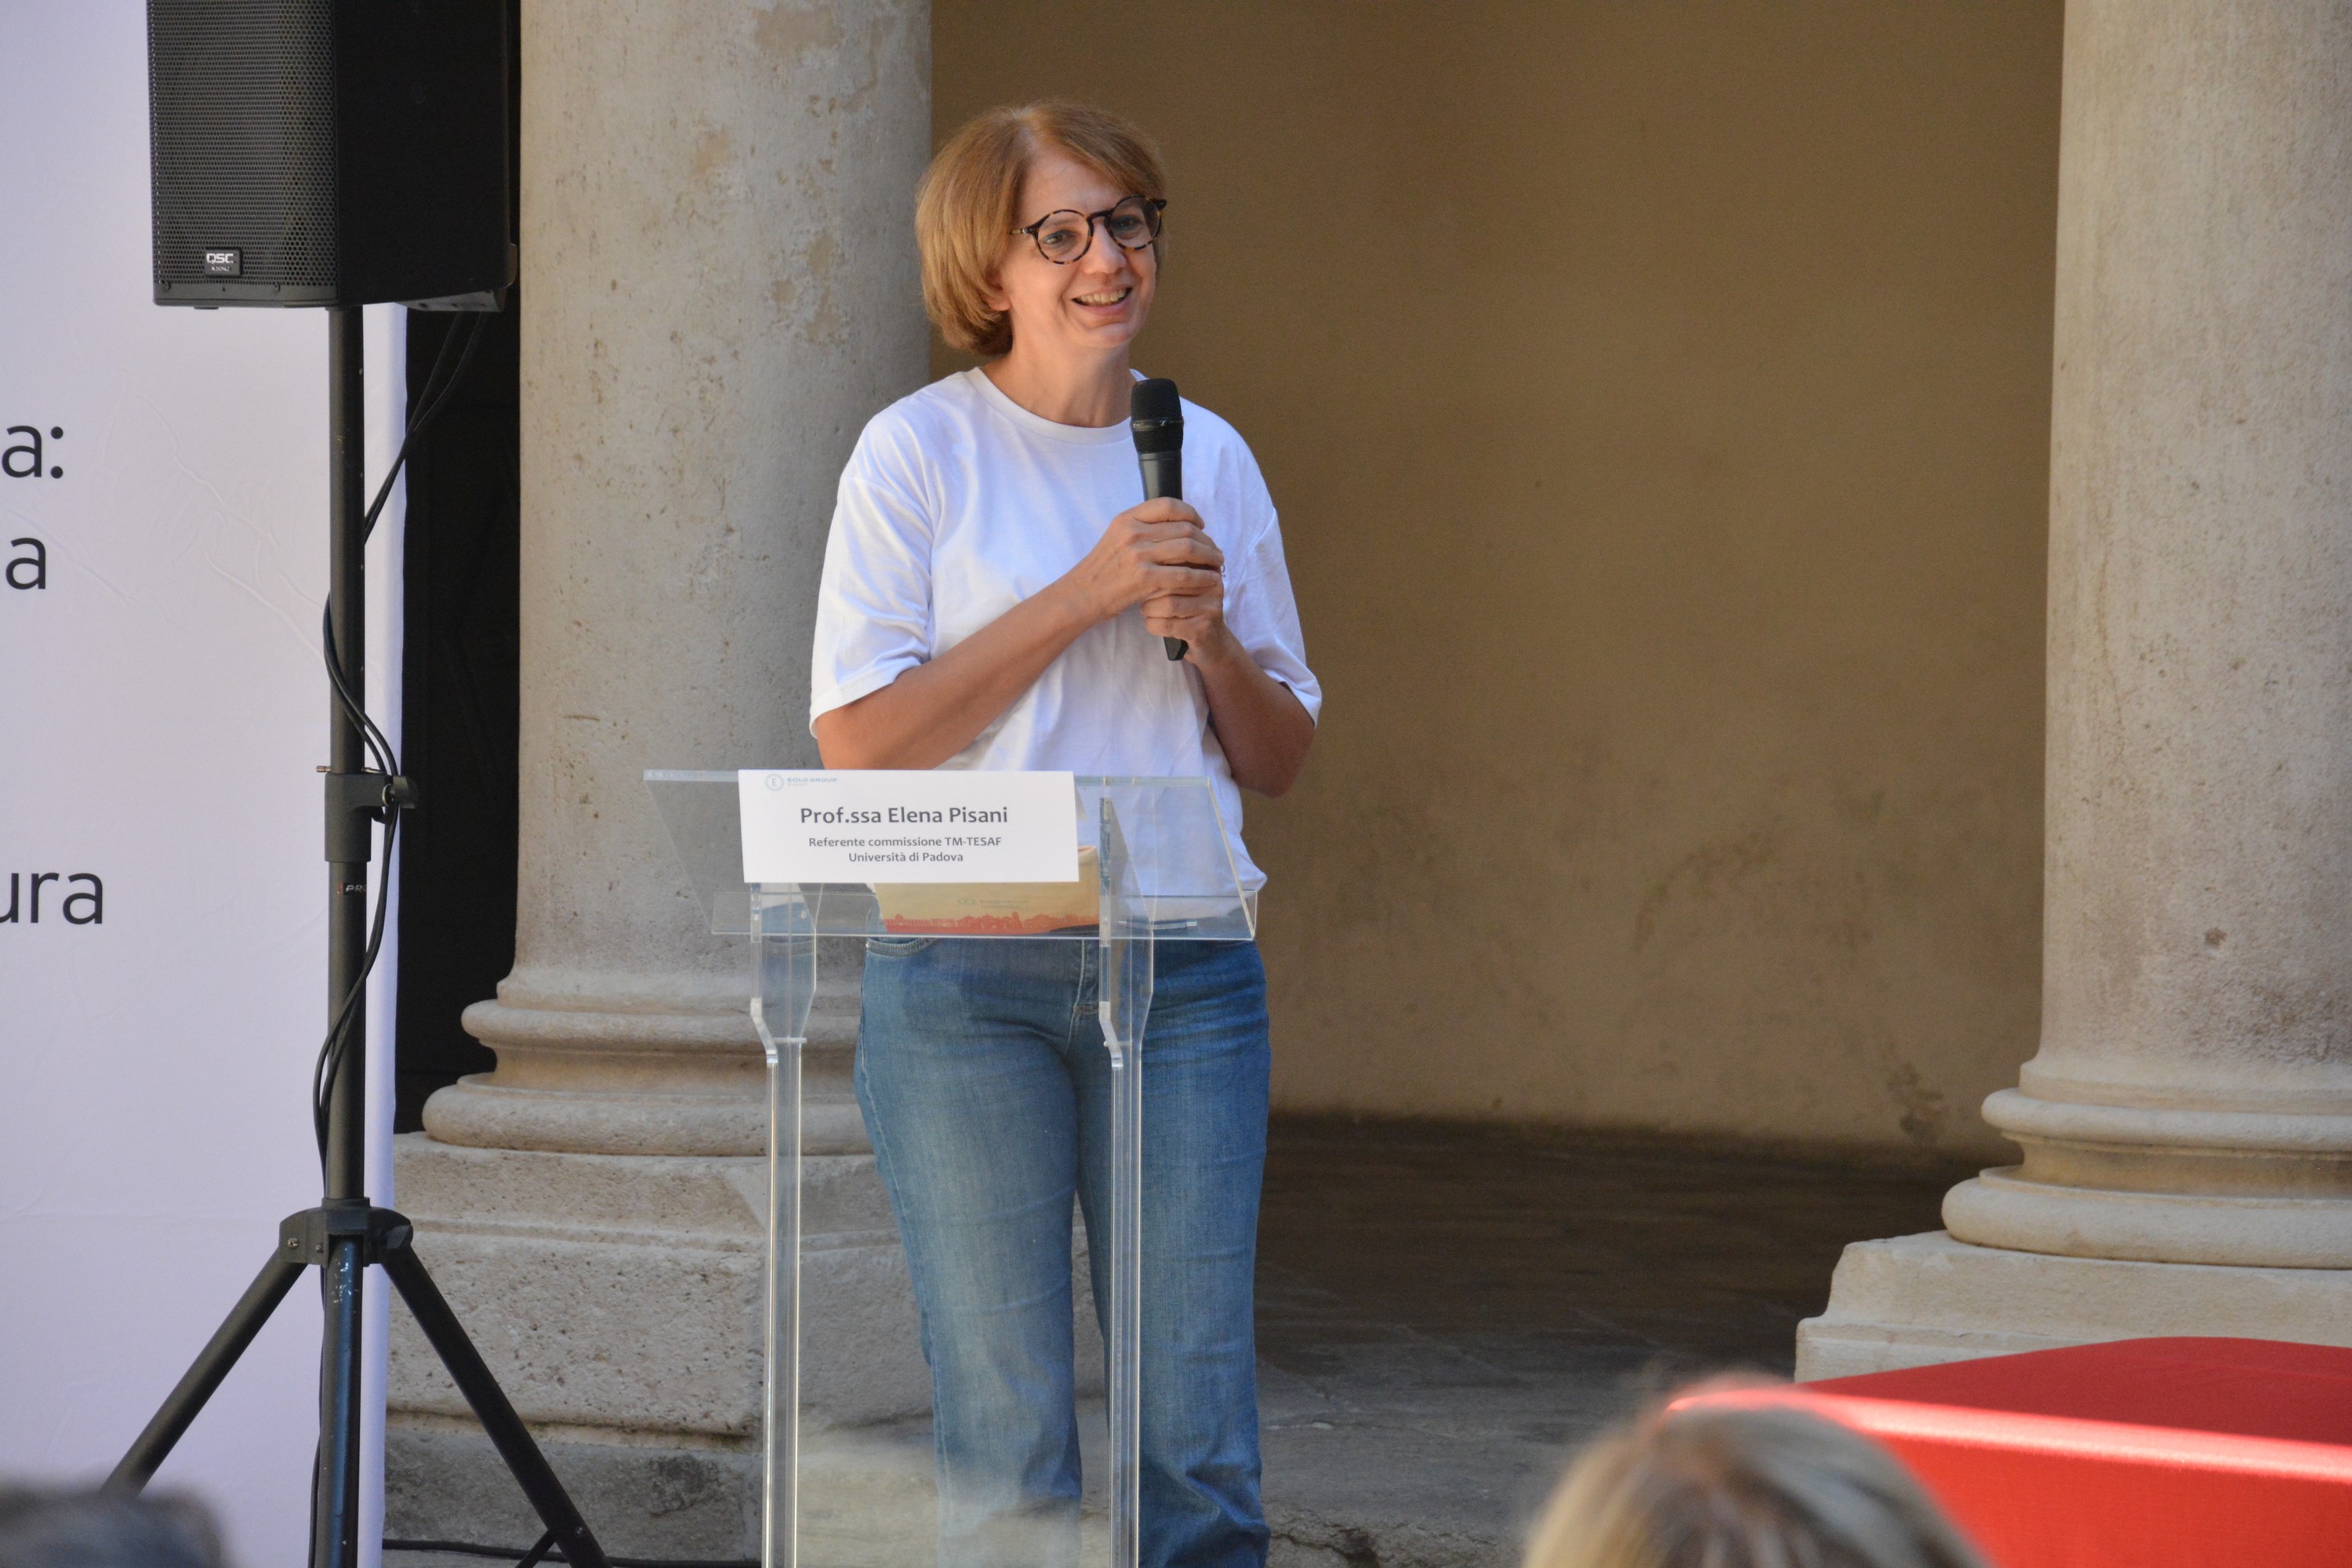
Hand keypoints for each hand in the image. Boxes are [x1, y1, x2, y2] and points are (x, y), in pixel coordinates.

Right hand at [1056, 498, 1223, 628]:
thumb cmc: (1101, 571)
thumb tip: (1174, 525)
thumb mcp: (1116, 538)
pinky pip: (1184, 574)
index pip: (1168, 505)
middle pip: (1184, 528)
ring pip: (1188, 548)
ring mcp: (1139, 555)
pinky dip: (1202, 577)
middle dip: (1206, 539)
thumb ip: (1141, 529)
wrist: (1081, 596)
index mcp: (1127, 519)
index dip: (1191, 513)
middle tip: (1215, 550)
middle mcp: (1134, 532)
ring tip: (1217, 564)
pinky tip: (1209, 581)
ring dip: (1209, 556)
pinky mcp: (1145, 578)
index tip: (1200, 525)